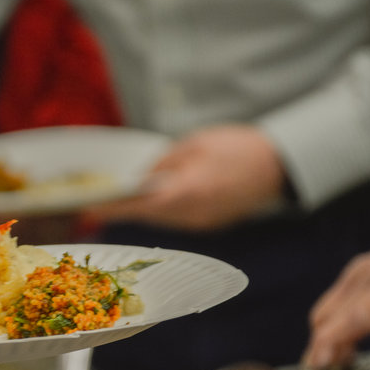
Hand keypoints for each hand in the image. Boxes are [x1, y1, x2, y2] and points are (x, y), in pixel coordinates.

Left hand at [80, 125, 287, 230]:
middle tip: (95, 203)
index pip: (140, 206)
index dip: (112, 209)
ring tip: (116, 200)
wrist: (280, 165)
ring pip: (160, 220)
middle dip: (123, 209)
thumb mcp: (194, 143)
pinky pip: (176, 220)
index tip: (88, 210)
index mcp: (189, 192)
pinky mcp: (209, 225)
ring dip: (141, 211)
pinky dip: (161, 211)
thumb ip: (164, 162)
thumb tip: (140, 178)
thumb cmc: (237, 147)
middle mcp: (193, 215)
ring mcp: (202, 224)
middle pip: (147, 217)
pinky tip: (150, 200)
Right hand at [303, 247, 369, 369]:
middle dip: (322, 349)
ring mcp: (363, 268)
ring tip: (344, 364)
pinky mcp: (358, 270)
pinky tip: (348, 345)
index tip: (316, 368)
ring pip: (325, 310)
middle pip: (330, 315)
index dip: (330, 343)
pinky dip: (333, 326)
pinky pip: (332, 302)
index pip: (355, 318)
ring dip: (327, 339)